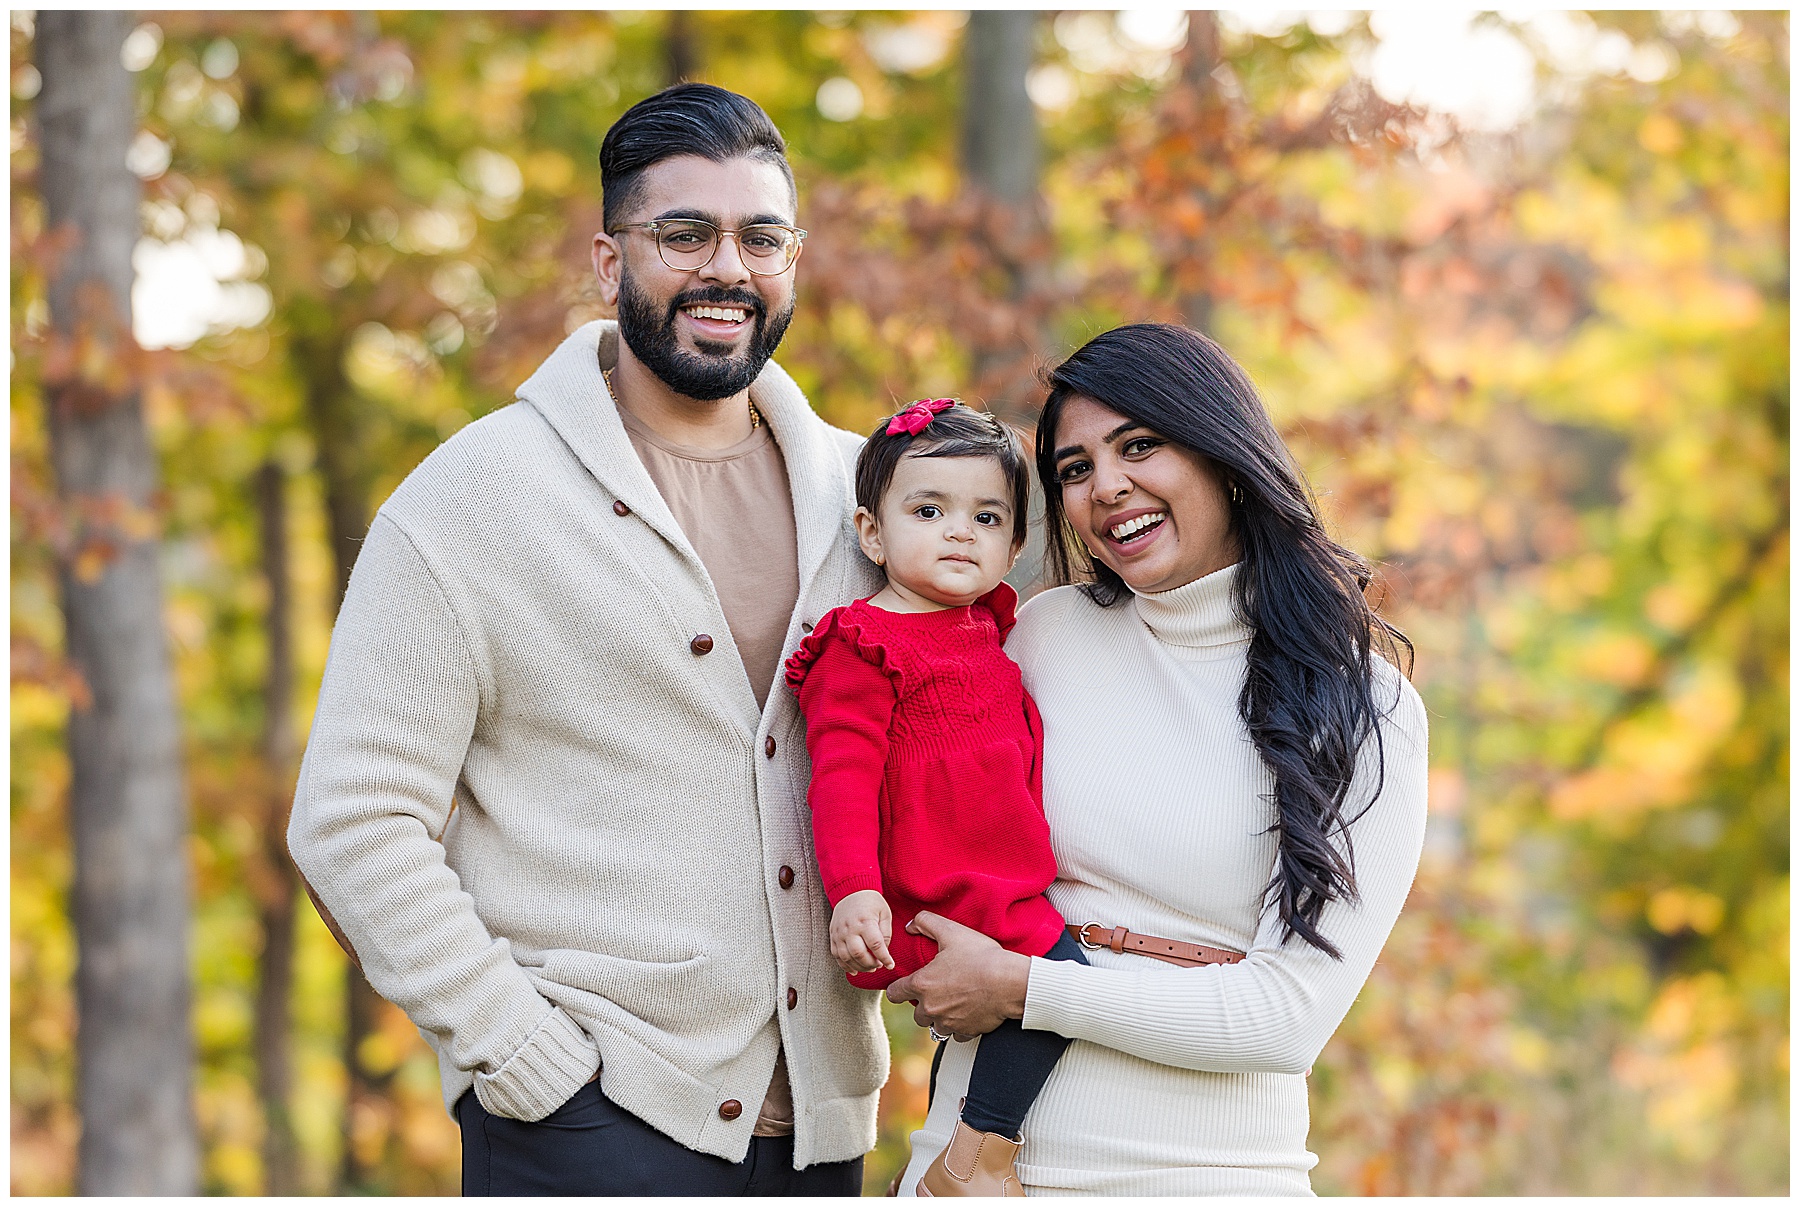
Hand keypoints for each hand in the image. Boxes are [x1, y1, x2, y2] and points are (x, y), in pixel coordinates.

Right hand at [830, 890, 894, 973]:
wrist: (851, 891)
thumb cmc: (871, 902)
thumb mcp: (885, 913)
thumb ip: (886, 933)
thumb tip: (884, 951)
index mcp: (865, 922)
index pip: (875, 945)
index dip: (884, 958)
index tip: (890, 965)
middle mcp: (850, 929)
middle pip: (859, 954)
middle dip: (871, 964)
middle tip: (879, 965)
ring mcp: (839, 933)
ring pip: (847, 957)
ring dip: (859, 967)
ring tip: (870, 968)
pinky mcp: (833, 936)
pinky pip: (836, 956)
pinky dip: (845, 966)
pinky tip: (855, 970)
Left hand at [885, 911, 1030, 1039]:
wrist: (1010, 983)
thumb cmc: (982, 957)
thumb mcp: (952, 931)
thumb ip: (926, 922)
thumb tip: (910, 925)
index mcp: (922, 985)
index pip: (894, 994)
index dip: (898, 988)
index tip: (904, 986)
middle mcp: (931, 1008)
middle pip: (916, 1015)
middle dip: (924, 1005)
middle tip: (938, 991)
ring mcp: (948, 1023)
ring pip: (935, 1027)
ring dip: (941, 1018)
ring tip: (954, 1002)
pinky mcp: (966, 1032)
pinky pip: (956, 1035)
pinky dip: (960, 1026)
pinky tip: (969, 1012)